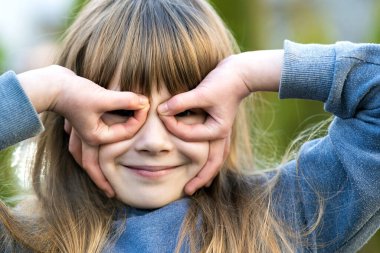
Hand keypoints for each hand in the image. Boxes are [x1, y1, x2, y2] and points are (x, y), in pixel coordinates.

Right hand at [18, 65, 149, 195]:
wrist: (51, 84)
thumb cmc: (76, 92)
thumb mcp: (103, 97)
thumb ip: (126, 100)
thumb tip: (145, 102)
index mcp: (94, 137)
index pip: (124, 134)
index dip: (138, 120)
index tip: (147, 106)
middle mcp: (85, 139)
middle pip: (93, 165)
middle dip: (102, 180)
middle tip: (111, 194)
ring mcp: (78, 133)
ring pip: (83, 157)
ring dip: (90, 168)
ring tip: (97, 180)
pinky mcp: (76, 124)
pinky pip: (78, 144)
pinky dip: (82, 152)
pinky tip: (84, 154)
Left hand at [157, 51, 282, 193]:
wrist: (240, 73)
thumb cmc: (223, 82)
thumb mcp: (202, 92)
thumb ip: (181, 102)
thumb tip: (161, 110)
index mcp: (218, 130)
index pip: (189, 135)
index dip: (172, 125)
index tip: (160, 113)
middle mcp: (221, 135)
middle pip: (212, 163)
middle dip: (200, 178)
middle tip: (188, 191)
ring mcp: (222, 132)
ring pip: (216, 158)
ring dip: (208, 172)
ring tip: (200, 185)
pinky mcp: (220, 125)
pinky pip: (215, 148)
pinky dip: (210, 158)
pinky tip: (204, 161)